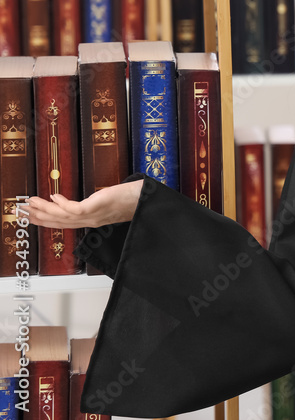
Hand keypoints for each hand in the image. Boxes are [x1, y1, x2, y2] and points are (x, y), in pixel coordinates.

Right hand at [18, 179, 142, 228]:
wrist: (147, 199)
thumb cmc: (132, 199)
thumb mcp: (109, 203)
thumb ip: (95, 204)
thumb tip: (86, 201)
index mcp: (92, 221)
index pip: (64, 223)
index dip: (47, 221)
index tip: (32, 216)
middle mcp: (91, 221)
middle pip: (59, 222)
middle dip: (39, 217)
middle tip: (22, 212)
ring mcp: (94, 216)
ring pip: (63, 216)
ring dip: (44, 209)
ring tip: (30, 203)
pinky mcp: (97, 207)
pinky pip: (74, 209)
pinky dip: (61, 204)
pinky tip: (52, 196)